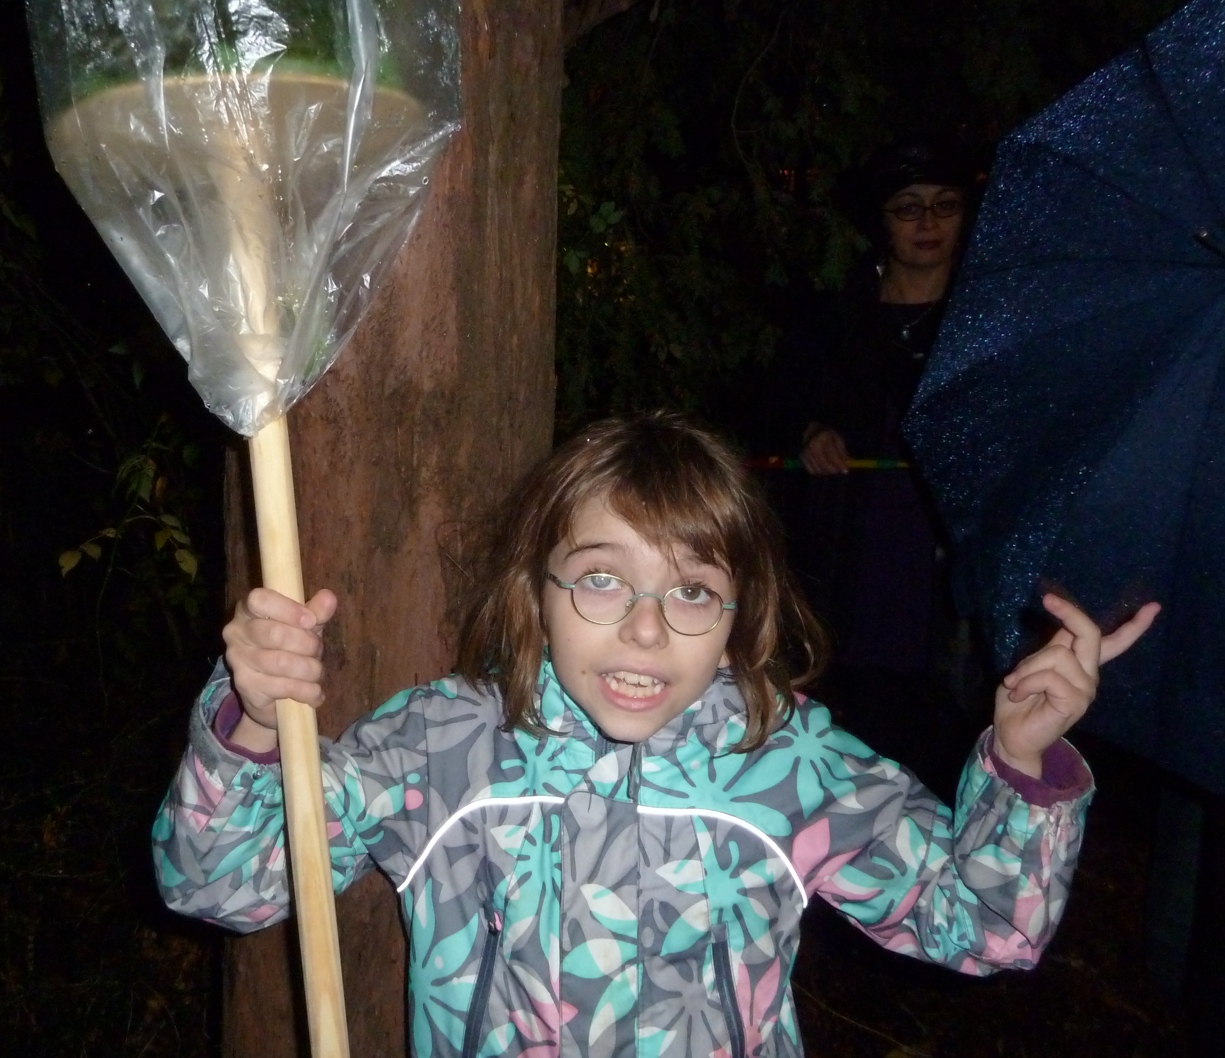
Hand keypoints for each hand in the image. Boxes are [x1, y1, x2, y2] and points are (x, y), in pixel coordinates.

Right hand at [222, 587, 337, 749]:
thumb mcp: (305, 627)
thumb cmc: (289, 648)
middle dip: (307, 644)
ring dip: (310, 670)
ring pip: (281, 663)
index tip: (311, 621)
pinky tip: (315, 693)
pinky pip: (282, 687)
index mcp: (249, 609)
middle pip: (275, 633)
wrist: (273, 693)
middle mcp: (236, 632)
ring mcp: (237, 660)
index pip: (259, 599)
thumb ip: (317, 612)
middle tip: (317, 651)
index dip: (288, 609)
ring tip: (317, 673)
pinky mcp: (245, 686)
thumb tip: (329, 597)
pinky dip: (306, 691)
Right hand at [800, 426, 849, 474]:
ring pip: (818, 469)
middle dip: (834, 469)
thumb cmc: (827, 436)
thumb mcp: (838, 440)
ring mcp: (806, 452)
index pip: (832, 455)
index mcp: (823, 438)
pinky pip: (812, 471)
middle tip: (839, 470)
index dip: (839, 464)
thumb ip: (842, 452)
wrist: (811, 432)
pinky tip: (823, 467)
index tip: (845, 470)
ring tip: (831, 467)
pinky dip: (819, 471)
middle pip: (824, 464)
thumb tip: (846, 464)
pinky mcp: (802, 458)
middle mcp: (812, 446)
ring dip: (827, 471)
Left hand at [992, 594, 1159, 776]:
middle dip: (1070, 613)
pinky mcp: (1076, 701)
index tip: (1153, 607)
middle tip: (1048, 599)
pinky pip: (1049, 676)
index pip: (1114, 643)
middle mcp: (1089, 675)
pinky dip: (1025, 682)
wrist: (1012, 735)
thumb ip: (1053, 649)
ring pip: (1057, 654)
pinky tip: (1018, 695)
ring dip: (1026, 667)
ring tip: (1016, 684)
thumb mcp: (1033, 666)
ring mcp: (1086, 688)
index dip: (1134, 625)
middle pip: (1090, 633)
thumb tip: (1067, 625)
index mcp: (1081, 664)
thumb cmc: (1019, 699)